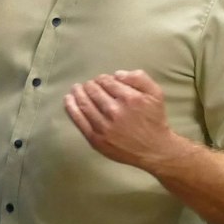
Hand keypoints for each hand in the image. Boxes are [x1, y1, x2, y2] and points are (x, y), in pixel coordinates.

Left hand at [63, 70, 182, 170]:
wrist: (154, 149)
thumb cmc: (154, 120)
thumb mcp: (156, 94)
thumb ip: (139, 78)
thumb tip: (117, 74)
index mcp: (130, 98)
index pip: (107, 81)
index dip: (102, 78)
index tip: (101, 80)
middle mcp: (115, 111)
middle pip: (94, 91)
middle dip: (90, 85)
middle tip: (88, 84)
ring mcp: (104, 126)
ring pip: (84, 104)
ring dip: (78, 93)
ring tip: (76, 88)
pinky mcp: (96, 139)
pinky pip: (79, 120)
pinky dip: (71, 108)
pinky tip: (68, 99)